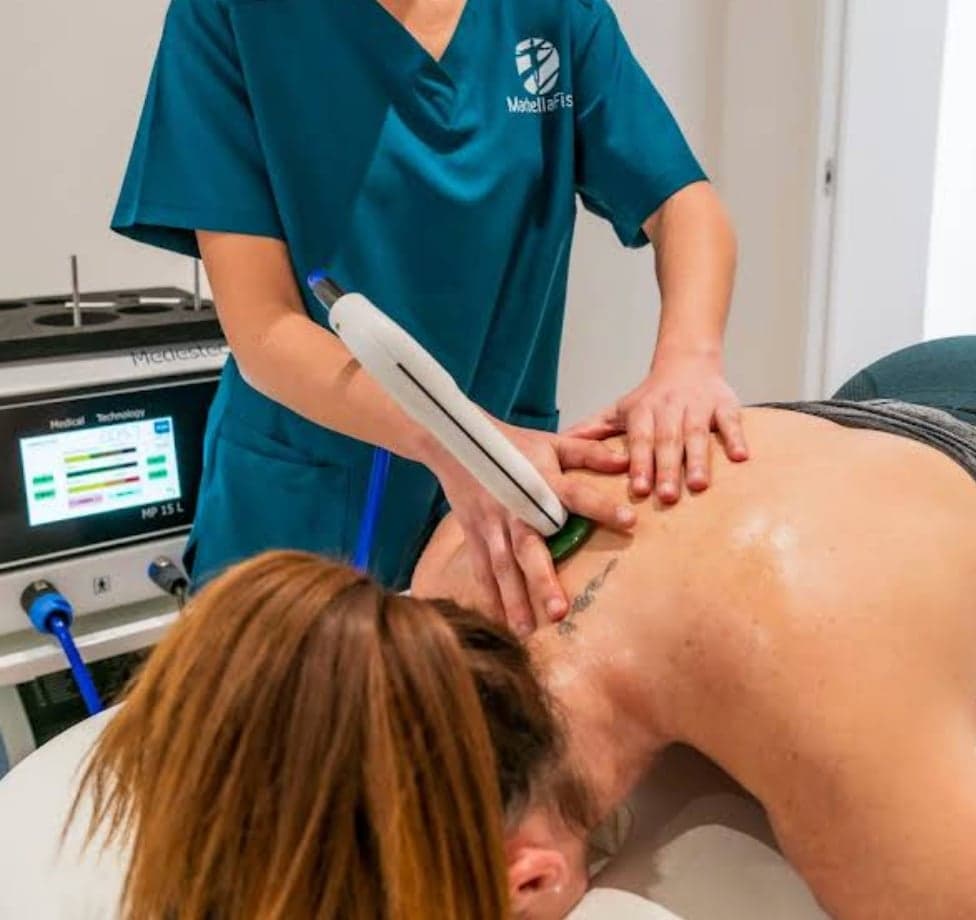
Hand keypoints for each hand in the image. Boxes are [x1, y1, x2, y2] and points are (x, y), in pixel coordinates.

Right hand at [424, 423, 632, 636]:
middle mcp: (515, 507)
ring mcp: (490, 524)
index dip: (601, 506)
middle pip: (528, 546)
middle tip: (560, 611)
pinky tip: (499, 623)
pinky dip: (488, 596)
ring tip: (526, 631)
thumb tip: (627, 460)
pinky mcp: (473, 534)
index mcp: (540, 481)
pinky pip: (480, 570)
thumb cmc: (513, 445)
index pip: (576, 493)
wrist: (455, 441)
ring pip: (502, 566)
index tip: (630, 521)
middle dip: (542, 579)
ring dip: (513, 599)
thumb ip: (588, 452)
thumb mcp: (552, 442)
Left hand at [566, 351, 747, 502]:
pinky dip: (736, 438)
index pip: (640, 440)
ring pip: (697, 433)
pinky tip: (741, 458)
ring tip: (699, 486)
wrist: (687, 360)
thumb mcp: (620, 409)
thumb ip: (593, 428)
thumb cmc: (651, 396)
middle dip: (667, 468)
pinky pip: (731, 421)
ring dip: (699, 459)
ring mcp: (698, 406)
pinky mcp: (725, 404)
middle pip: (668, 441)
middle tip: (668, 497)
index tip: (638, 488)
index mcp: (643, 412)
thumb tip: (558, 443)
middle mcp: (670, 408)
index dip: (639, 463)